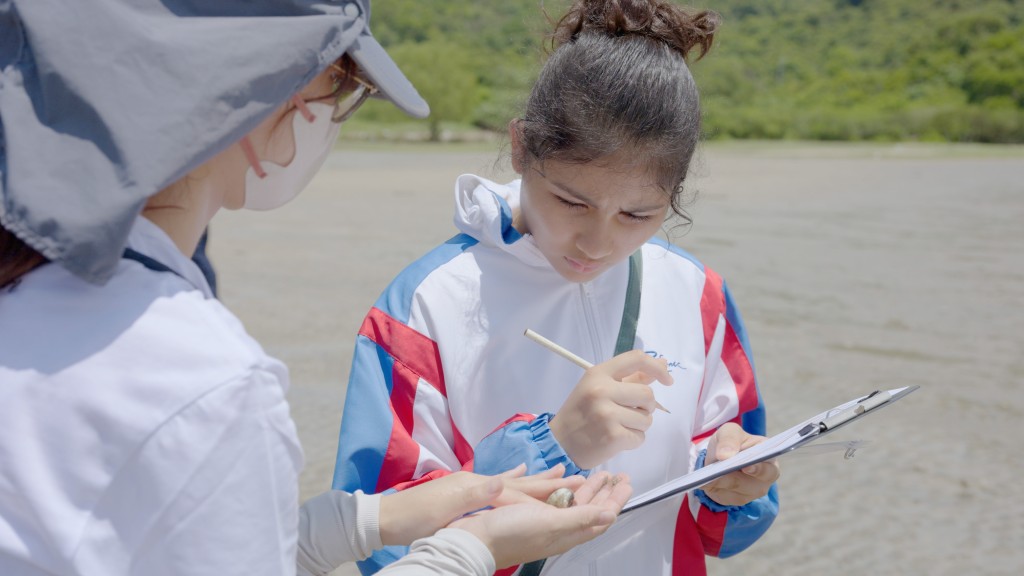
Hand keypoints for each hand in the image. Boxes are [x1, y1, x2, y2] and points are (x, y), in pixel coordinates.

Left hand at [378, 464, 582, 545]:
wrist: (387, 517)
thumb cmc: (416, 517)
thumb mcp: (445, 507)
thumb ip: (476, 495)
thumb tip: (505, 481)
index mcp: (476, 486)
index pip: (517, 491)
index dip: (543, 496)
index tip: (570, 495)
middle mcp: (479, 482)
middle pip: (520, 482)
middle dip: (548, 482)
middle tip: (576, 475)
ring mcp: (473, 486)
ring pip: (513, 482)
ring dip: (537, 479)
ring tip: (558, 470)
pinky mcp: (466, 492)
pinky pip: (498, 483)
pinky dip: (513, 478)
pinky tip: (520, 472)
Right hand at [450, 471, 632, 568]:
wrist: (473, 539)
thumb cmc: (511, 533)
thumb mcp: (551, 524)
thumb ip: (581, 518)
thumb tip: (610, 515)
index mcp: (567, 534)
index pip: (600, 518)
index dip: (615, 501)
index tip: (627, 483)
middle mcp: (558, 529)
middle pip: (590, 510)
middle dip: (606, 493)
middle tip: (618, 475)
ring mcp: (543, 522)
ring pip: (574, 504)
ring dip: (588, 489)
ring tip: (599, 473)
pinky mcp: (528, 514)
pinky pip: (555, 501)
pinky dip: (566, 489)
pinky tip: (566, 481)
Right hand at [550, 350, 672, 468]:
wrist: (560, 443)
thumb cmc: (581, 413)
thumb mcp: (599, 388)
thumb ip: (630, 377)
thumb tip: (663, 364)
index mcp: (598, 373)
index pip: (636, 358)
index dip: (657, 368)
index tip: (667, 380)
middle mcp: (601, 390)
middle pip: (647, 394)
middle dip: (647, 406)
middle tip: (632, 412)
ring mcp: (607, 414)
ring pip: (647, 418)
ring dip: (638, 425)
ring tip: (619, 426)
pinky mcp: (613, 436)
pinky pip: (640, 437)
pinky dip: (633, 440)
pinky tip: (617, 439)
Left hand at [700, 422, 779, 505]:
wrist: (720, 456)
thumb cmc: (731, 441)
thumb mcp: (729, 432)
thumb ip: (729, 439)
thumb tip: (725, 456)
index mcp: (769, 458)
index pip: (769, 468)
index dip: (759, 469)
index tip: (746, 467)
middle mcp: (765, 478)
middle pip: (750, 483)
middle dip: (733, 478)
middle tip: (718, 473)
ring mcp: (753, 491)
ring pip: (734, 490)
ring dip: (719, 483)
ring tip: (705, 477)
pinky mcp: (737, 499)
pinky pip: (724, 496)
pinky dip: (713, 489)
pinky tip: (703, 482)